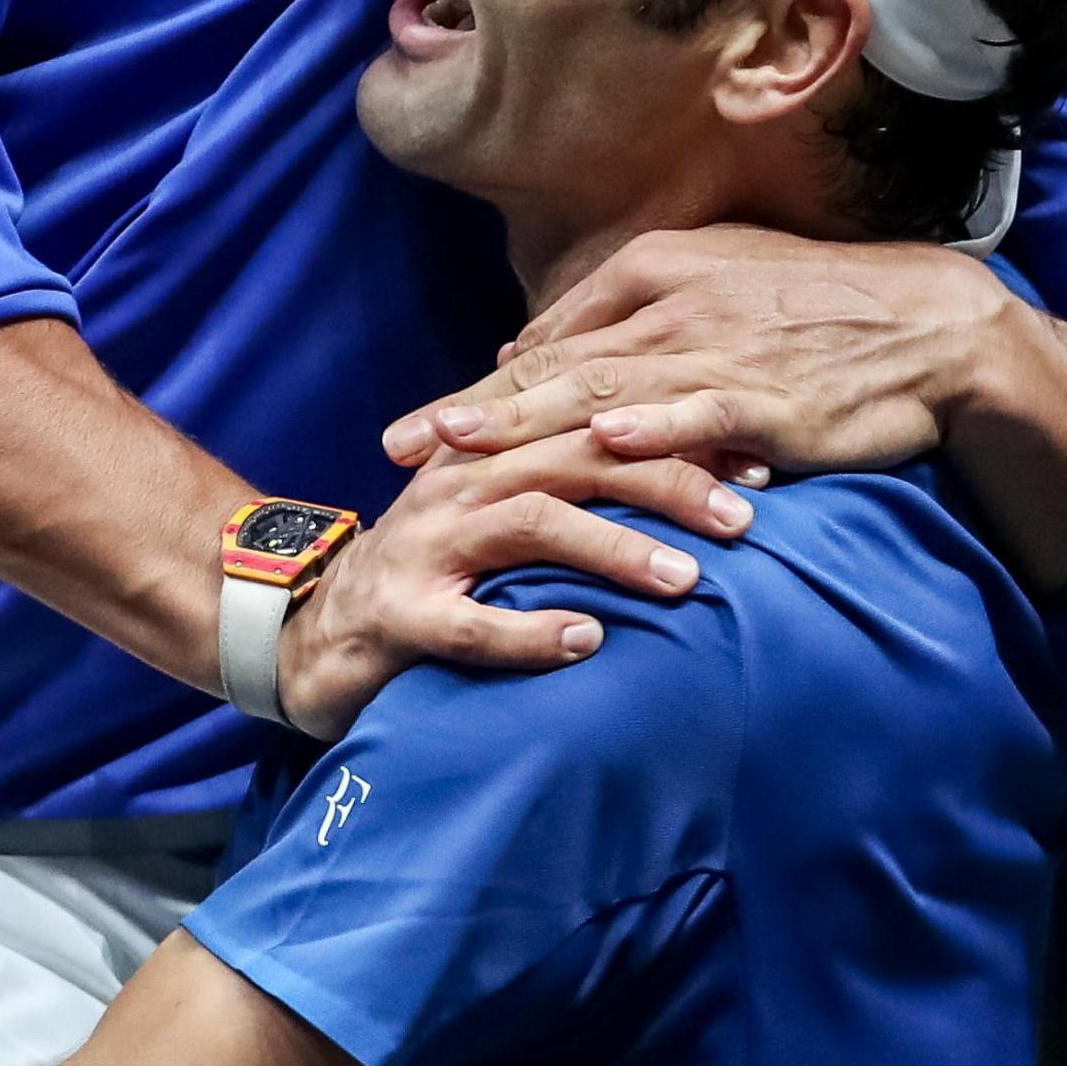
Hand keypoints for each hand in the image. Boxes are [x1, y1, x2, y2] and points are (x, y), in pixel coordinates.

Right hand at [270, 430, 748, 738]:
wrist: (306, 631)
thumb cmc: (433, 574)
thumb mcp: (500, 513)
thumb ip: (573, 481)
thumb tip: (686, 466)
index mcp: (492, 450)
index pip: (597, 422)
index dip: (679, 436)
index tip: (760, 460)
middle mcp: (461, 482)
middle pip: (577, 457)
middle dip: (669, 481)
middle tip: (747, 516)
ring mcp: (426, 547)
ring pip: (532, 523)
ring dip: (615, 547)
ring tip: (687, 579)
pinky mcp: (398, 617)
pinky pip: (471, 622)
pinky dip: (531, 632)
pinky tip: (588, 643)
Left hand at [384, 225, 1004, 475]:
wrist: (931, 325)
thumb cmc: (819, 311)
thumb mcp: (714, 288)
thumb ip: (624, 321)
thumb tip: (533, 356)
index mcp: (654, 274)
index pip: (548, 340)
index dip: (478, 389)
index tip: (418, 429)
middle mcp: (673, 306)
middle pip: (553, 367)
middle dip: (471, 412)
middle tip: (400, 447)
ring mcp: (719, 350)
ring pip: (604, 393)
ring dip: (528, 421)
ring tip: (463, 447)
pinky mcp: (768, 394)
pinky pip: (700, 411)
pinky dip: (652, 425)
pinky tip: (607, 440)